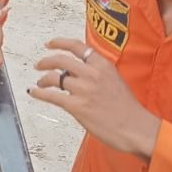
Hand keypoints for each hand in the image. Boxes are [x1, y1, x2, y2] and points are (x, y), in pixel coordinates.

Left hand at [29, 38, 160, 158]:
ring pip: (54, 77)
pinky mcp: (77, 106)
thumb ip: (98, 74)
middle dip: (46, 61)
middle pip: (61, 59)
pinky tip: (34, 92)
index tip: (50, 44)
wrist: (136, 128)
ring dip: (43, 79)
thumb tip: (78, 73)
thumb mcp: (116, 82)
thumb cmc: (129, 110)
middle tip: (39, 64)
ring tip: (40, 83)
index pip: (77, 46)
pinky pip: (52, 96)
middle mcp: (92, 74)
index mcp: (103, 66)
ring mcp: (83, 89)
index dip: (59, 43)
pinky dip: (39, 93)